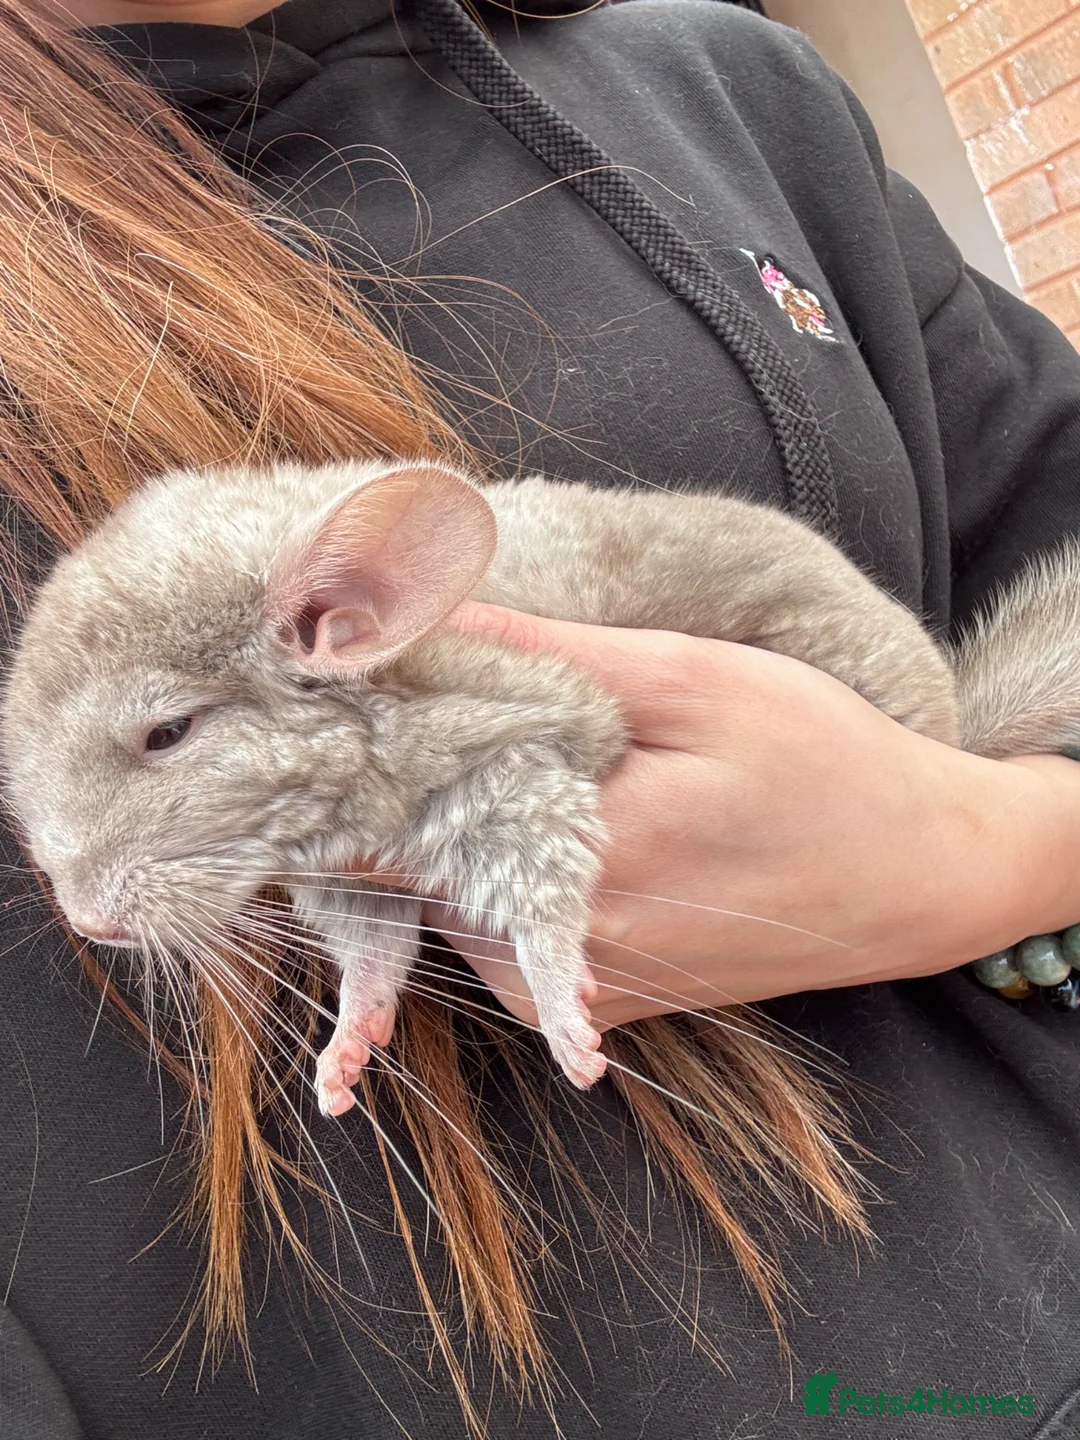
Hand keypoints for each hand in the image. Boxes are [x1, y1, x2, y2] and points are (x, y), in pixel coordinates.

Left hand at [358, 603, 1079, 1028]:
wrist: (921, 875)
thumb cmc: (826, 766)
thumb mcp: (699, 681)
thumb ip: (554, 657)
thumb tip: (429, 617)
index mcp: (583, 867)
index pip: (407, 815)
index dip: (374, 745)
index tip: (358, 686)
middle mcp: (567, 953)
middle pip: (422, 861)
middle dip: (411, 778)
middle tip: (434, 698)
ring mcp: (583, 989)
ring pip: (457, 899)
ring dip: (460, 824)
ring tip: (507, 750)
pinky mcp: (603, 1002)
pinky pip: (507, 933)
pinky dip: (503, 869)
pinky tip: (553, 812)